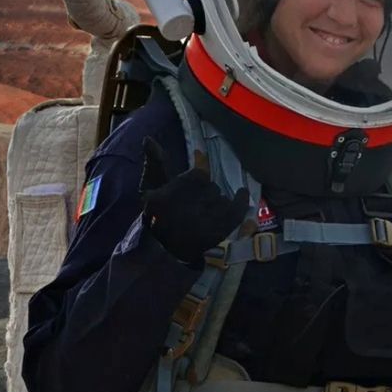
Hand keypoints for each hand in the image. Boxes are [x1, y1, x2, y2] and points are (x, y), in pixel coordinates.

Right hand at [139, 137, 248, 264]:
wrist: (167, 252)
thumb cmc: (158, 217)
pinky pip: (238, 207)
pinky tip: (241, 193)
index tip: (192, 179)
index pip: (199, 175)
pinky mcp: (220, 231)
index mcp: (167, 197)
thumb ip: (155, 163)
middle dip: (205, 194)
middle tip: (194, 208)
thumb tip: (149, 139)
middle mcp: (187, 208)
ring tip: (204, 216)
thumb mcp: (151, 188)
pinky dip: (242, 199)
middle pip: (211, 187)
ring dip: (217, 203)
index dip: (197, 177)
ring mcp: (206, 221)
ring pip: (222, 198)